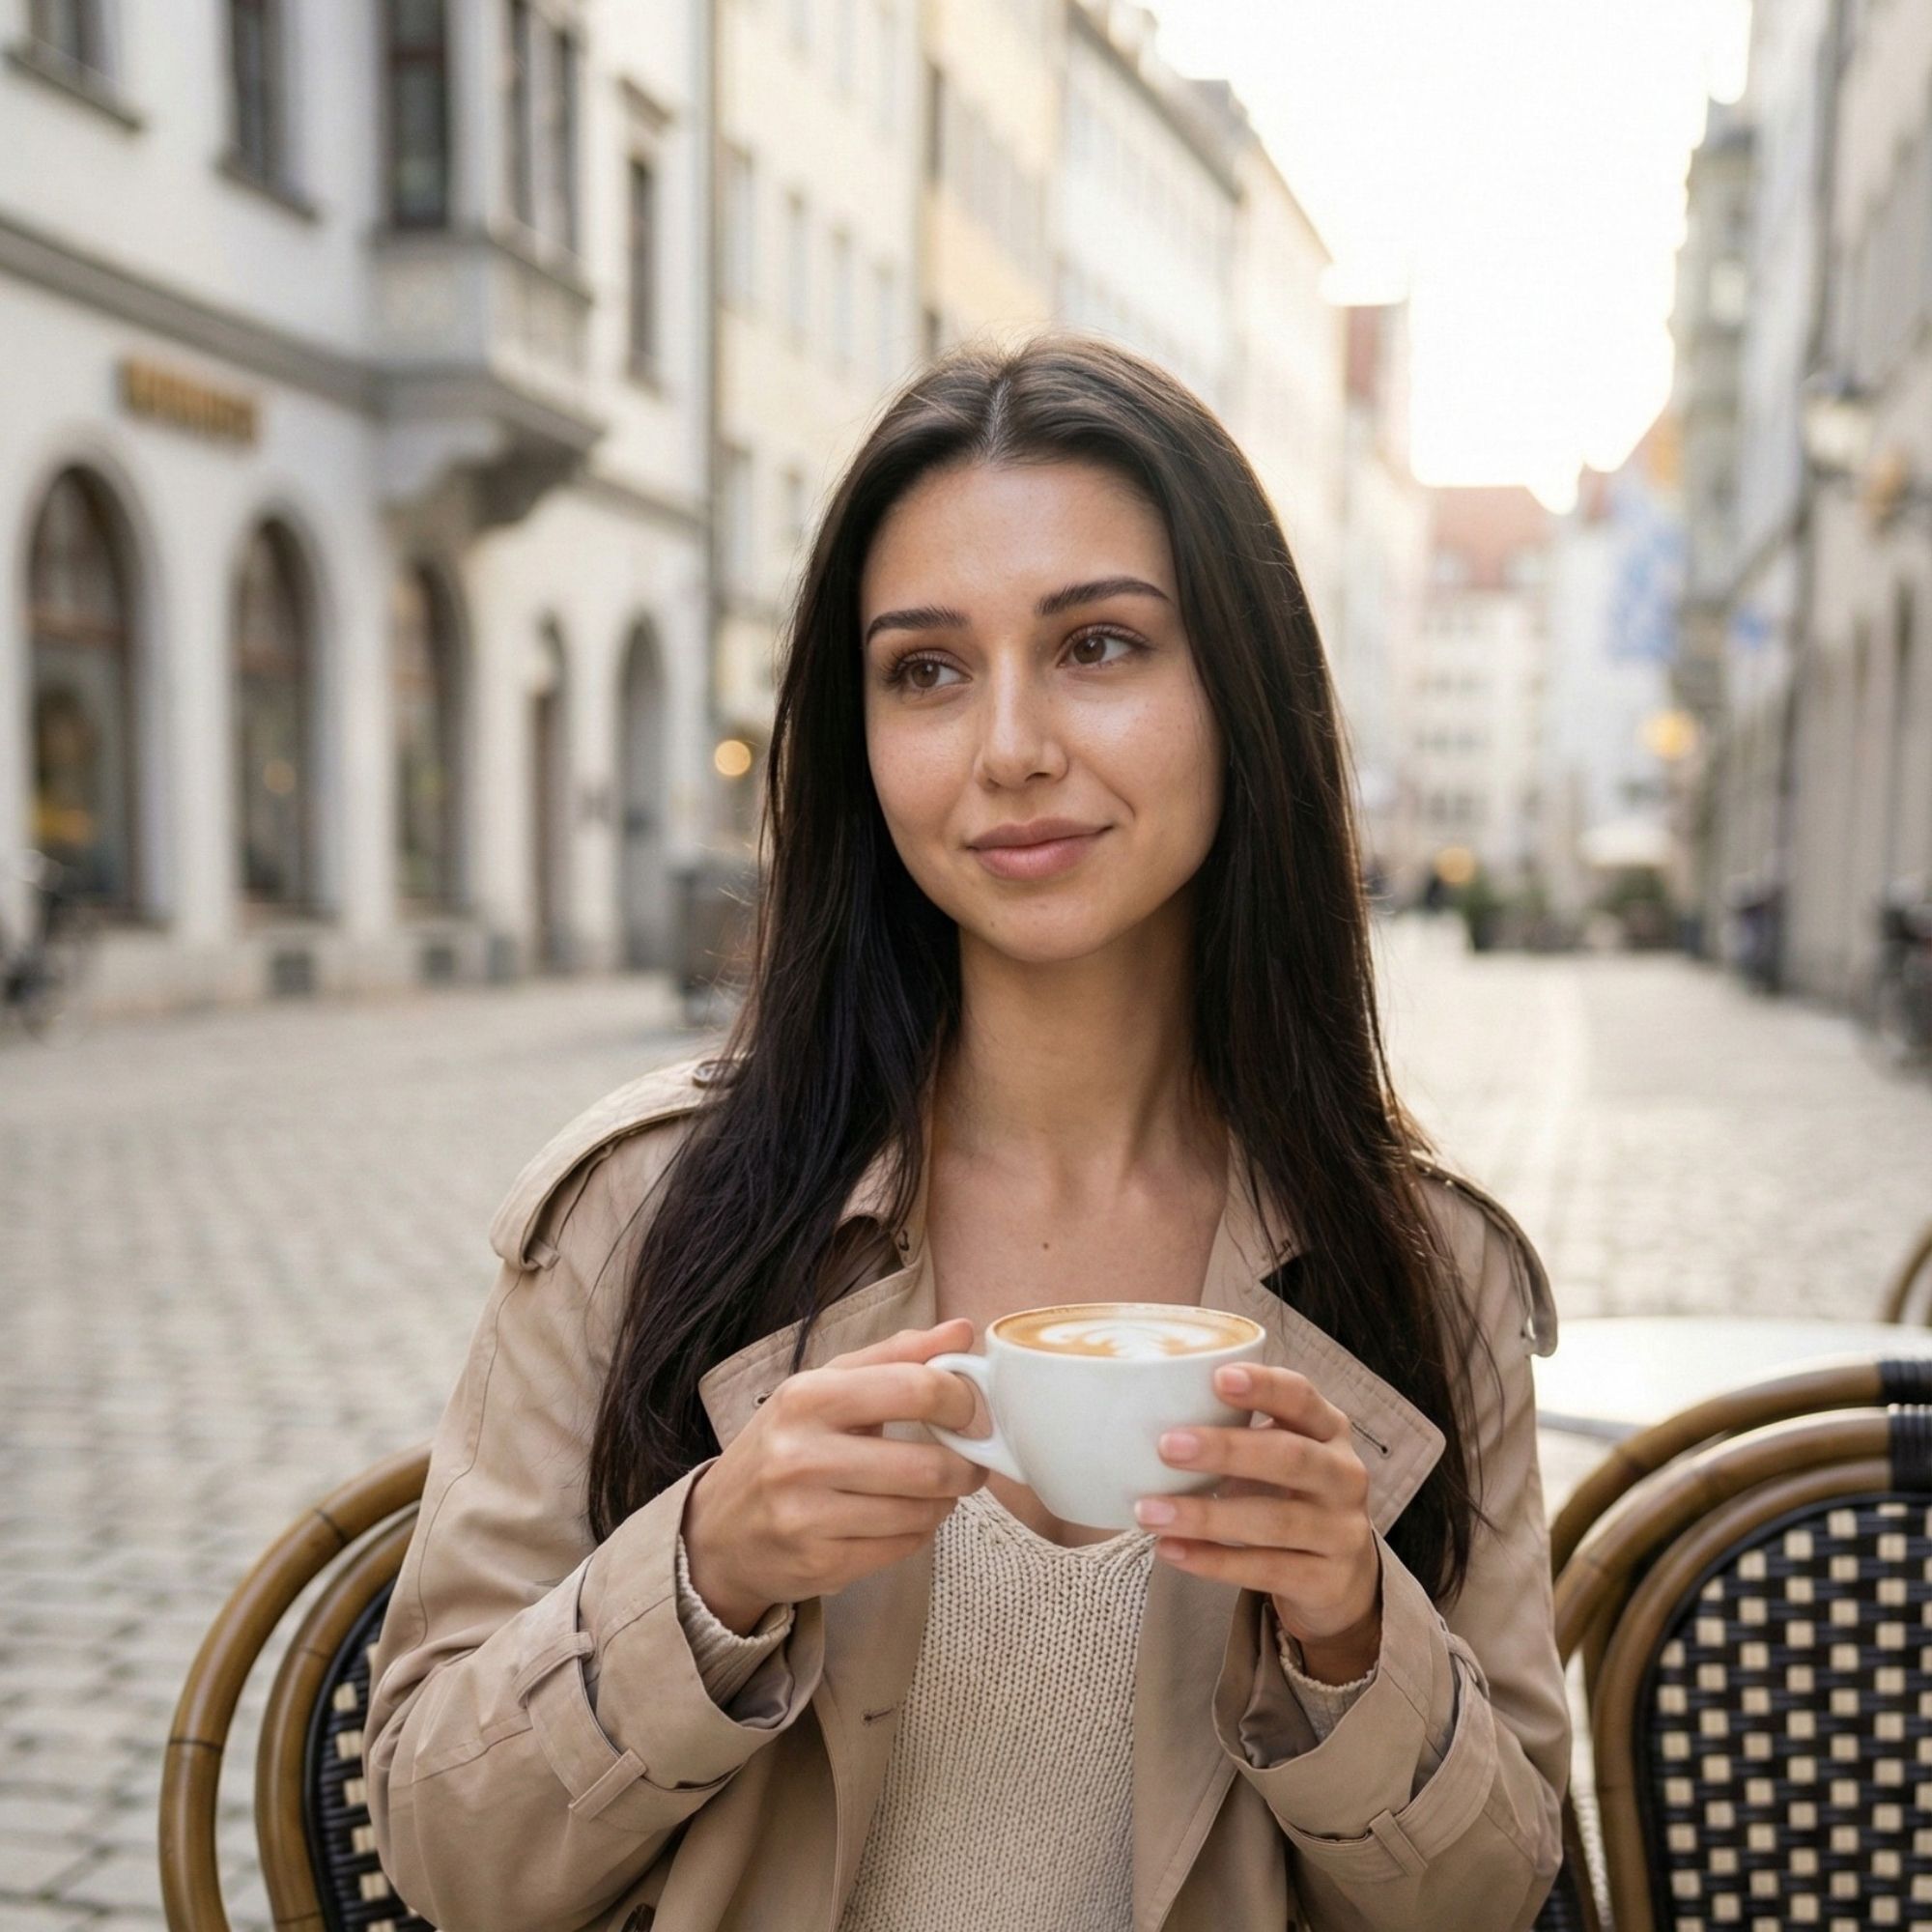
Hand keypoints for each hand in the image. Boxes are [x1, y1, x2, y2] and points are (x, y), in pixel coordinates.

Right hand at [680, 1318, 988, 1633]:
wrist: (717, 1531)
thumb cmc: (783, 1446)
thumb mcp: (824, 1387)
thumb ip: (896, 1356)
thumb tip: (962, 1330)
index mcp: (807, 1397)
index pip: (914, 1388)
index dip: (959, 1398)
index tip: (966, 1408)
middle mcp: (802, 1456)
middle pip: (927, 1465)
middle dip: (965, 1464)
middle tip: (969, 1460)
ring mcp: (808, 1516)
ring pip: (921, 1512)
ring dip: (944, 1501)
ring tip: (934, 1488)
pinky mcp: (820, 1563)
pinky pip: (903, 1547)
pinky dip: (918, 1531)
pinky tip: (903, 1517)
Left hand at [1134, 1363, 1382, 1683]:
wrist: (1343, 1576)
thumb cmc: (1293, 1493)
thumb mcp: (1284, 1451)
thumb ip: (1240, 1428)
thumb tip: (1152, 1410)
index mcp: (1329, 1430)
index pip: (1301, 1398)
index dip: (1265, 1386)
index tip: (1217, 1378)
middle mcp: (1345, 1476)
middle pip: (1291, 1457)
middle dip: (1228, 1450)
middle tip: (1167, 1446)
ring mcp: (1341, 1532)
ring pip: (1274, 1521)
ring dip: (1206, 1516)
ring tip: (1148, 1512)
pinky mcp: (1327, 1581)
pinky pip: (1267, 1570)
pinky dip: (1215, 1561)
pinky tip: (1171, 1550)